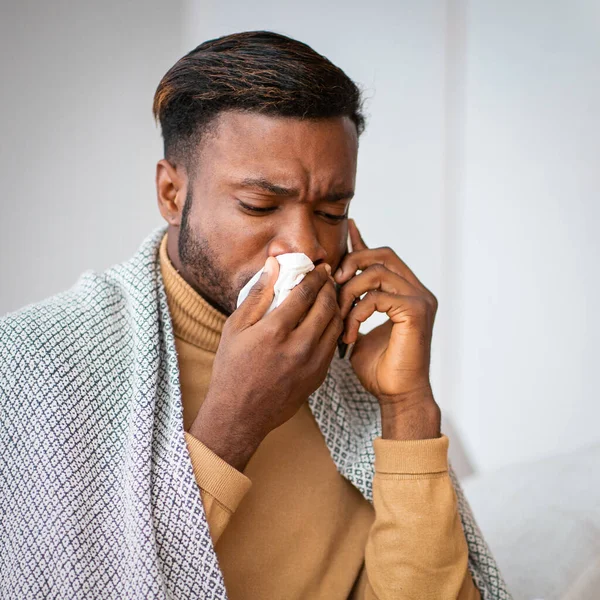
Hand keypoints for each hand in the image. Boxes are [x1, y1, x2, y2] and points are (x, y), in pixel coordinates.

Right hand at [189, 258, 342, 469]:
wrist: (239, 415)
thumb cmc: (232, 369)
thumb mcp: (235, 328)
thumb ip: (257, 295)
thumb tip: (273, 266)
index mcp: (275, 331)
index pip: (306, 293)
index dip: (316, 276)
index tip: (321, 267)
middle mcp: (299, 346)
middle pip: (327, 306)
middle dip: (330, 287)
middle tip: (328, 277)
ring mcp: (312, 364)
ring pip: (336, 325)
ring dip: (336, 306)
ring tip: (330, 295)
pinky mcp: (319, 377)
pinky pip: (334, 345)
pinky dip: (334, 328)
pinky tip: (326, 321)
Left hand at [335, 219, 440, 436]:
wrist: (396, 395)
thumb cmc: (379, 367)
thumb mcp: (358, 327)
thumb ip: (353, 303)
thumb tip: (336, 286)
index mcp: (404, 291)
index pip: (382, 257)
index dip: (363, 241)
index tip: (348, 226)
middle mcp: (416, 290)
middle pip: (382, 254)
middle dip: (352, 263)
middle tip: (333, 284)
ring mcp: (420, 299)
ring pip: (377, 273)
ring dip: (350, 293)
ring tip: (340, 318)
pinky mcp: (416, 311)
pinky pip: (378, 296)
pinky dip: (357, 312)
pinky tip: (350, 334)